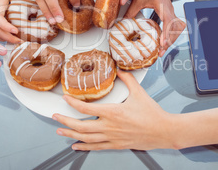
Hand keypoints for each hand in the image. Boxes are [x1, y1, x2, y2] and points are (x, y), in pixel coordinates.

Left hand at [53, 70, 173, 149]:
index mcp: (113, 112)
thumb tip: (120, 70)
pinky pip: (96, 147)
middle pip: (80, 126)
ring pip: (85, 138)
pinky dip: (84, 147)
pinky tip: (76, 146)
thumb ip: (128, 79)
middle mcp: (109, 127)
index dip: (72, 103)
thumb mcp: (139, 93)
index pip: (85, 108)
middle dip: (64, 121)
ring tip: (59, 131)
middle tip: (54, 116)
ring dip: (70, 135)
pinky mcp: (116, 145)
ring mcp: (112, 138)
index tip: (65, 99)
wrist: (163, 131)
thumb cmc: (152, 114)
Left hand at [124, 0, 185, 56]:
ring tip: (162, 50)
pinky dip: (170, 36)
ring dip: (171, 40)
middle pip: (175, 29)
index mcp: (164, 7)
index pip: (168, 22)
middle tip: (161, 51)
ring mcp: (172, 15)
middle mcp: (170, 12)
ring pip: (177, 30)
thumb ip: (132, 10)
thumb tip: (124, 21)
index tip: (163, 42)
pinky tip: (164, 42)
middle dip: (169, 41)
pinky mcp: (171, 17)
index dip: (166, 33)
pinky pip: (174, 29)